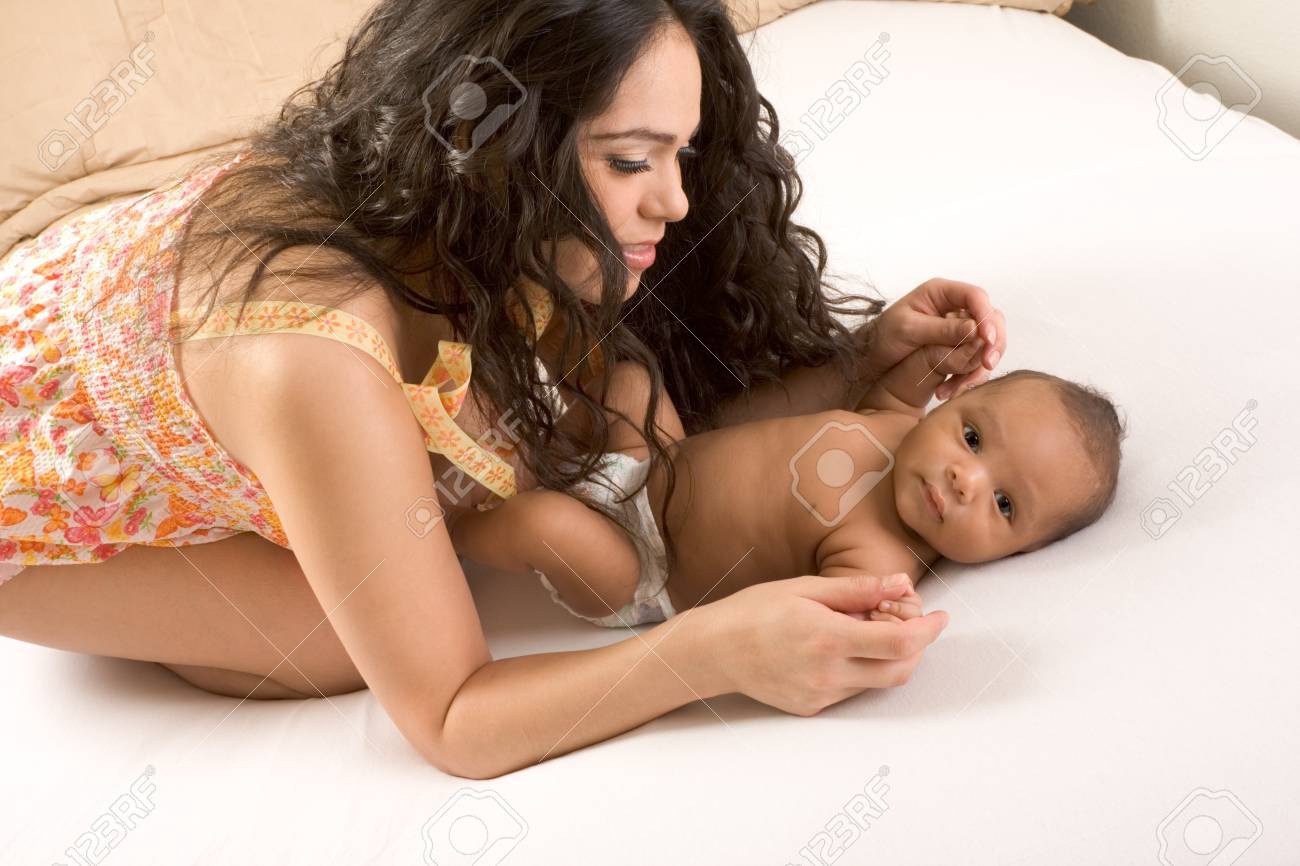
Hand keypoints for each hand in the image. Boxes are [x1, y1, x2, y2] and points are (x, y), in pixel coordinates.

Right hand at [705, 573, 948, 716]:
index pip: (901, 642)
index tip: (941, 616)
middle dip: (917, 647)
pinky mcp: (812, 708)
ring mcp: (821, 696)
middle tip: (912, 622)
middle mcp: (828, 674)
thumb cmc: (754, 611)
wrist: (713, 650)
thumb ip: (857, 590)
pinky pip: (852, 691)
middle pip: (900, 670)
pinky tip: (840, 647)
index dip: (929, 630)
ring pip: (877, 682)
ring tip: (868, 629)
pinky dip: (860, 668)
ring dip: (889, 658)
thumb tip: (901, 583)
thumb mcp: (805, 589)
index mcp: (829, 639)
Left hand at [859, 278, 1005, 400]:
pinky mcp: (958, 348)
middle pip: (990, 319)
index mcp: (941, 293)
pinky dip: (968, 376)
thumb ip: (942, 329)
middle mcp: (955, 307)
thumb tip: (975, 329)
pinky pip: (975, 360)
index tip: (987, 339)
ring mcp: (959, 328)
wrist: (872, 357)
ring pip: (986, 343)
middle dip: (993, 343)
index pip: (975, 297)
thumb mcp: (909, 329)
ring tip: (963, 386)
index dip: (986, 317)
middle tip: (986, 365)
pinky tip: (951, 391)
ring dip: (981, 365)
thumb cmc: (883, 335)